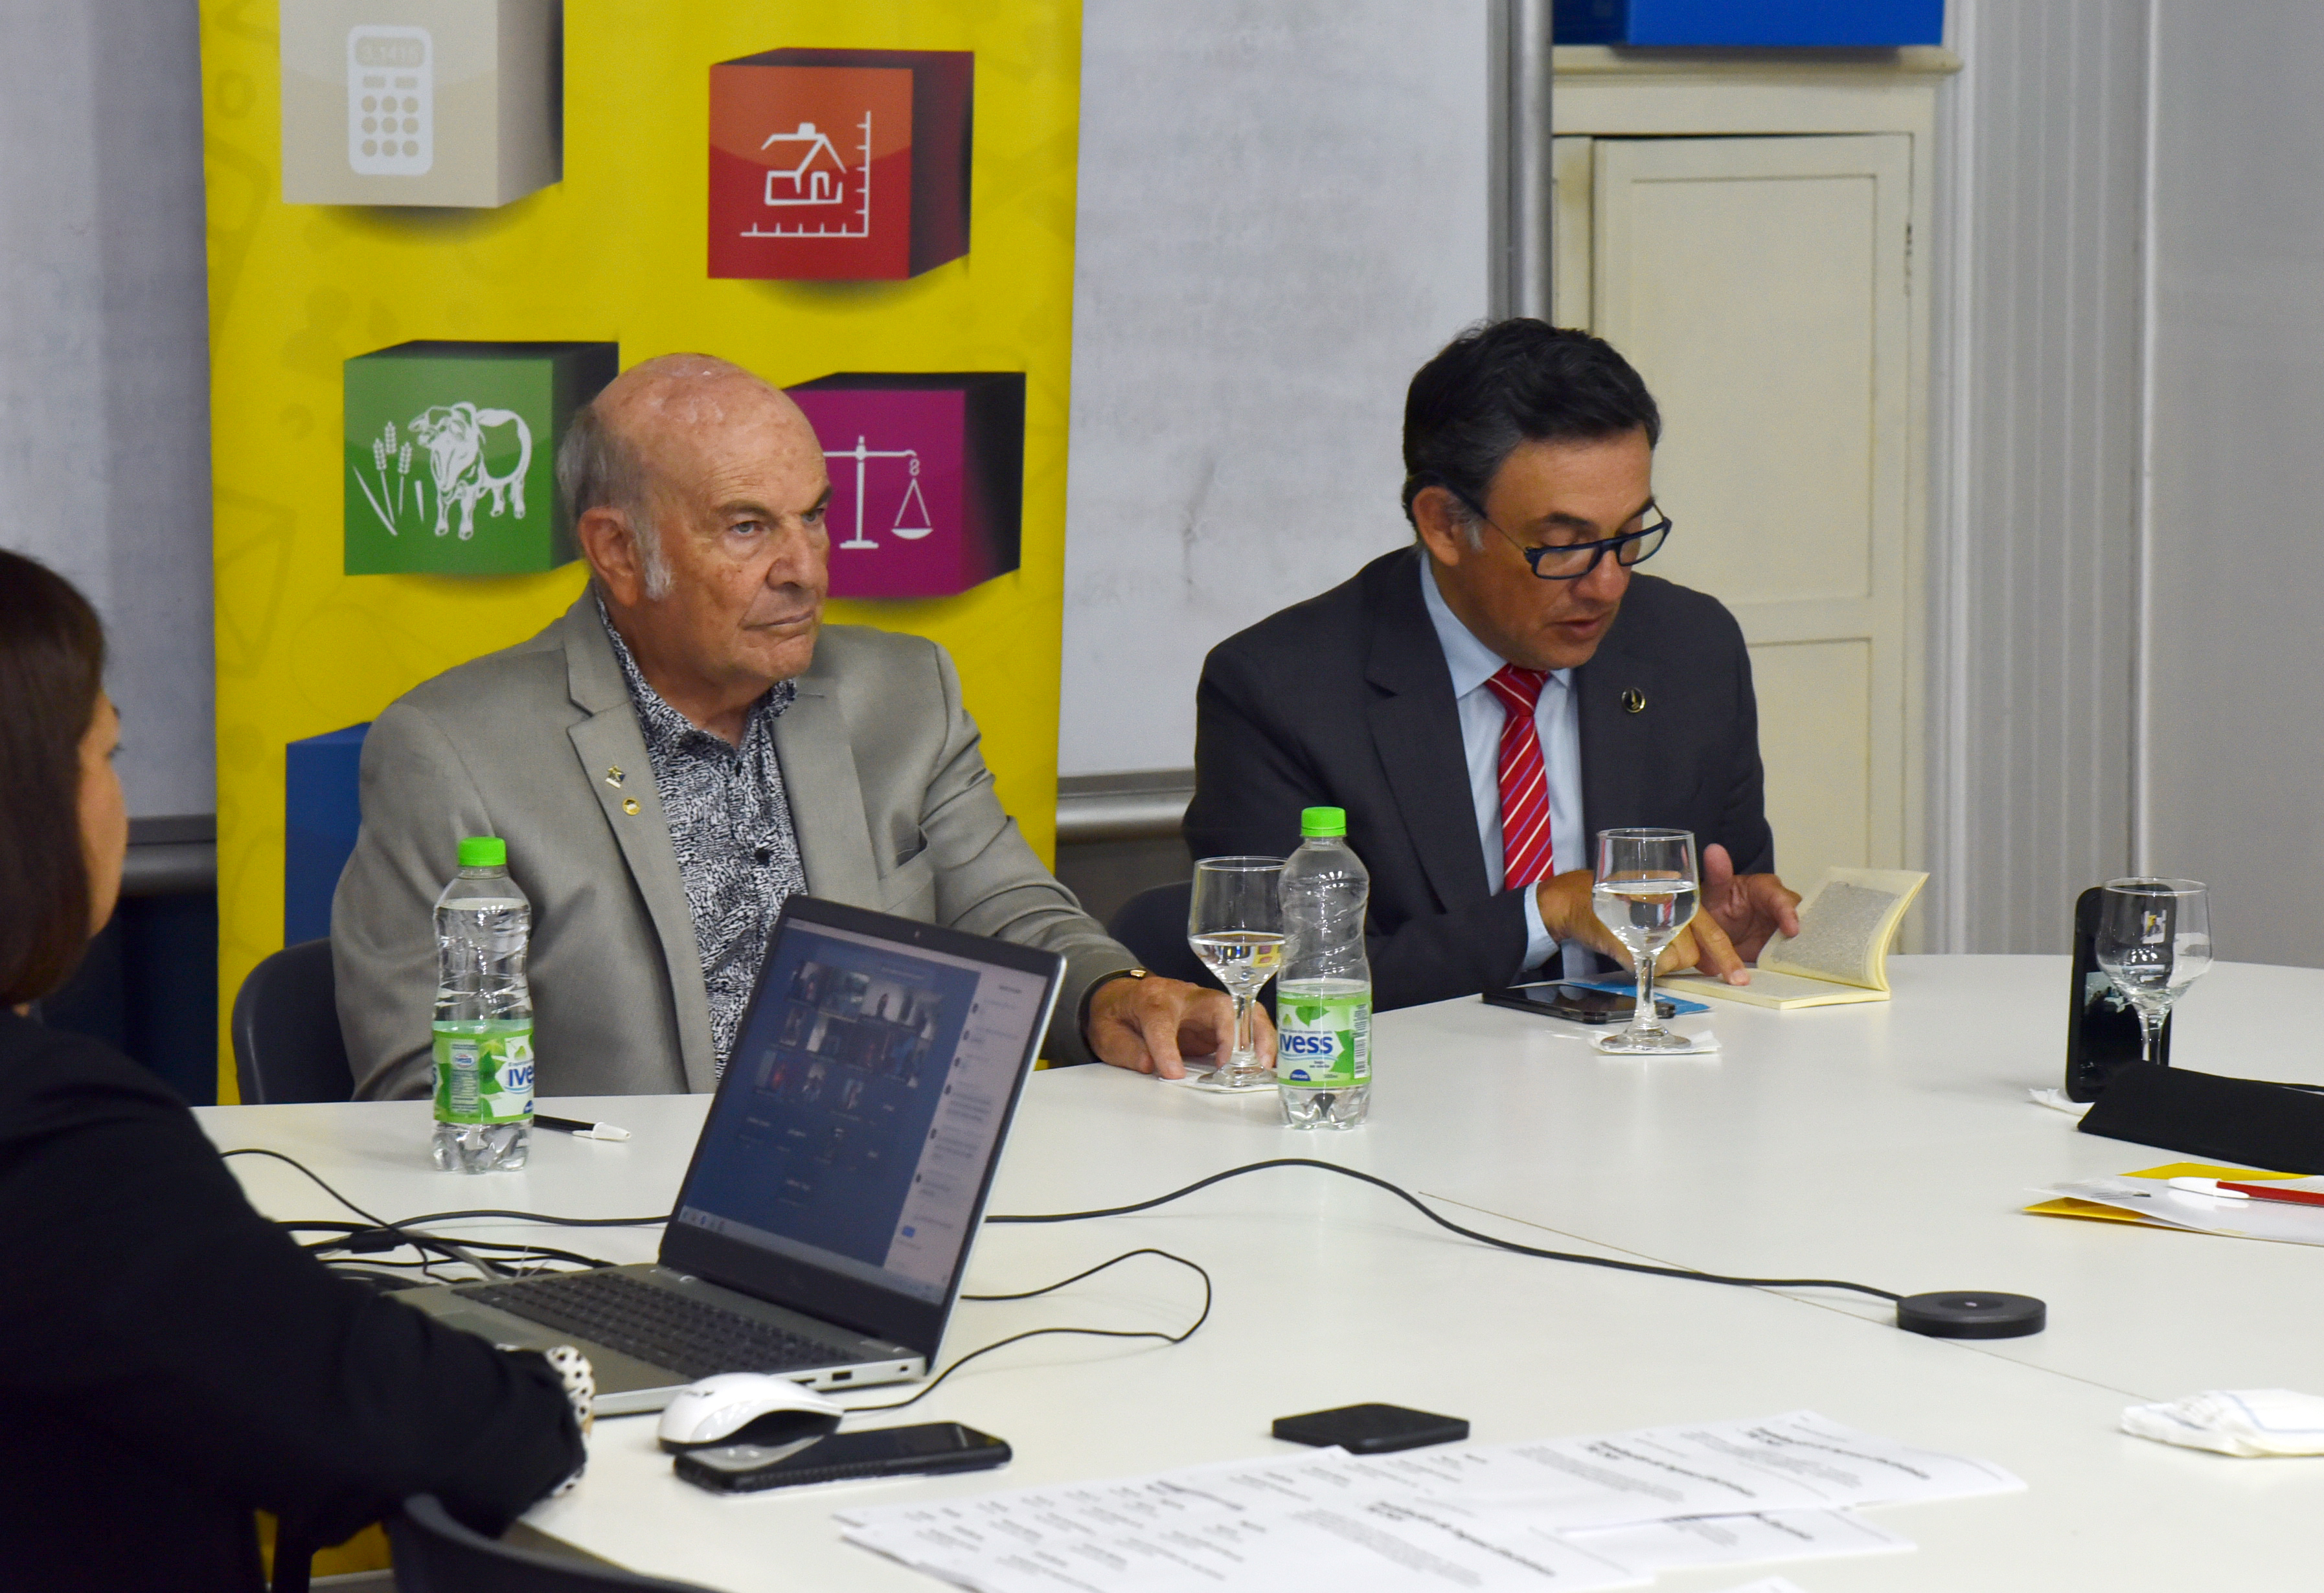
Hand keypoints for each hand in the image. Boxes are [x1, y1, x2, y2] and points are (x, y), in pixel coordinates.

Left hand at [1084, 972, 1272, 1079]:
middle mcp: (1185, 997)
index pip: (1161, 1020)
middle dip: (1236, 1032)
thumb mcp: (1107, 1034)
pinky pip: (1247, 1024)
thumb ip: (1127, 1049)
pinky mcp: (1219, 1020)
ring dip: (1258, 1036)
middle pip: (1220, 1005)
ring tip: (1265, 1064)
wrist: (1125, 997)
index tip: (1173, 1074)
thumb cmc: (1119, 1015)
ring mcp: (1206, 1006)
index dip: (1167, 1048)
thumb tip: (1151, 1065)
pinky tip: (1265, 1063)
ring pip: (1243, 1011)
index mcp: (1151, 999)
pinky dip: (1260, 1041)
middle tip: (1243, 1062)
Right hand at [1532, 864, 1760, 985]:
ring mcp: (1651, 923)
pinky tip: (1628, 947)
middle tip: (1657, 947)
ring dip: (1659, 961)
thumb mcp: (1653, 905)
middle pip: (1692, 954)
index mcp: (1681, 898)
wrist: (1575, 899)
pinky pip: (1649, 965)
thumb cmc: (1616, 900)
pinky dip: (1641, 963)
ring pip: (1673, 961)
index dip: (1725, 957)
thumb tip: (1694, 956)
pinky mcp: (1630, 939)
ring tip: (1639, 941)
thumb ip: (1676, 924)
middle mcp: (1671, 908)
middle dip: (1678, 958)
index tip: (1738, 978)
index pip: (1712, 932)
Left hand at [1699, 844, 1801, 962]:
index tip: (1792, 929)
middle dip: (1805, 933)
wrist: (1710, 930)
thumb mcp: (1713, 890)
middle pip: (1799, 919)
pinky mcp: (1781, 949)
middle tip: (1806, 949)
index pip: (1781, 897)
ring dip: (1803, 950)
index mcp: (1766, 889)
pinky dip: (1795, 963)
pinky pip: (1792, 956)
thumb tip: (1714, 850)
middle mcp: (1780, 908)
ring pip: (1800, 938)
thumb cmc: (1716, 903)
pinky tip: (1798, 972)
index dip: (1788, 912)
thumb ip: (1717, 874)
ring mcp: (1783, 930)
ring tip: (1808, 963)